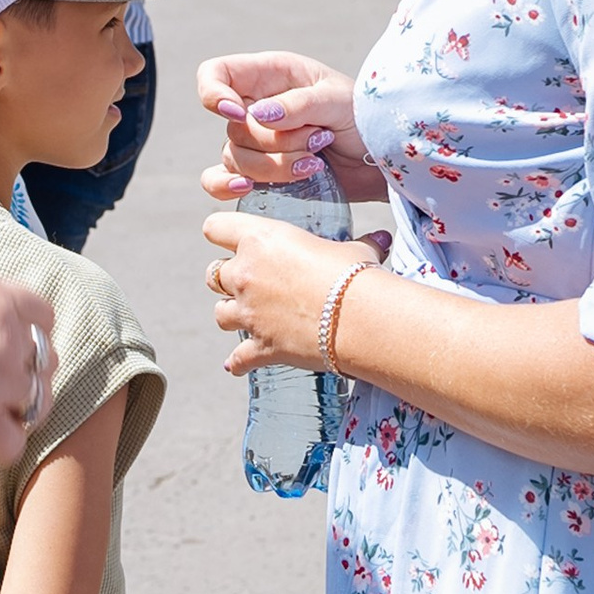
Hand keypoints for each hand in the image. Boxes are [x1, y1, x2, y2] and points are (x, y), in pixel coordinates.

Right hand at [192, 48, 386, 203]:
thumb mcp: (339, 101)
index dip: (214, 93)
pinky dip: (227, 187)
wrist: (381, 160)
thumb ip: (300, 104)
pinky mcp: (259, 173)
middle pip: (232, 128)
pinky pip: (220, 181)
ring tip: (315, 163)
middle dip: (275, 142)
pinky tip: (250, 188)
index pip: (216, 74)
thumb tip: (258, 115)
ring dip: (275, 167)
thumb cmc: (364, 118)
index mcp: (270, 76)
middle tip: (319, 140)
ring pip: (234, 159)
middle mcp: (256, 107)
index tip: (238, 114)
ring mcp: (255, 142)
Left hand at [204, 205, 382, 373]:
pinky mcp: (259, 346)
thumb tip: (380, 240)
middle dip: (229, 278)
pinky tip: (239, 365)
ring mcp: (249, 313)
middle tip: (251, 282)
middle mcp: (246, 275)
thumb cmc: (356, 277)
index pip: (216, 228)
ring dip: (232, 314)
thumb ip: (360, 246)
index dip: (221, 233)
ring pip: (219, 313)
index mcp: (262, 240)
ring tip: (250, 316)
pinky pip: (237, 358)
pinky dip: (239, 362)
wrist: (359, 320)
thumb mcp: (355, 252)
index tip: (230, 238)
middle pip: (213, 273)